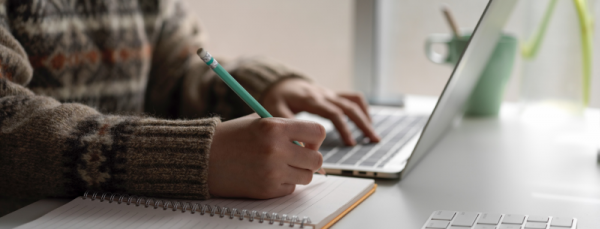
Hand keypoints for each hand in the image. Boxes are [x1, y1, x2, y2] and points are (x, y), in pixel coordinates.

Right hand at [208, 113, 325, 198]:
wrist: (204, 158)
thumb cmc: (232, 137)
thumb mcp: (259, 121)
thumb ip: (287, 128)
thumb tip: (313, 144)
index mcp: (275, 127)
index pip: (318, 132)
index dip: (315, 138)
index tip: (306, 141)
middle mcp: (276, 150)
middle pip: (317, 159)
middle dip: (310, 158)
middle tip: (297, 156)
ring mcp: (272, 172)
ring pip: (307, 176)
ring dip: (298, 172)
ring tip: (281, 165)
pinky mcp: (267, 189)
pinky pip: (291, 188)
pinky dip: (284, 183)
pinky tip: (268, 174)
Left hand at [262, 78, 379, 145]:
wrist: (278, 83)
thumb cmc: (276, 99)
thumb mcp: (276, 112)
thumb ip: (289, 130)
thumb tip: (302, 152)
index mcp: (312, 99)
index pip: (333, 113)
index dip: (344, 128)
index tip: (350, 144)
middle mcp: (324, 95)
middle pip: (349, 107)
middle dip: (363, 124)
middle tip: (373, 141)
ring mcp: (330, 94)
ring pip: (354, 102)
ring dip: (366, 118)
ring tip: (374, 136)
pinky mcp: (332, 95)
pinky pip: (352, 98)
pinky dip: (362, 108)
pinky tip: (367, 122)